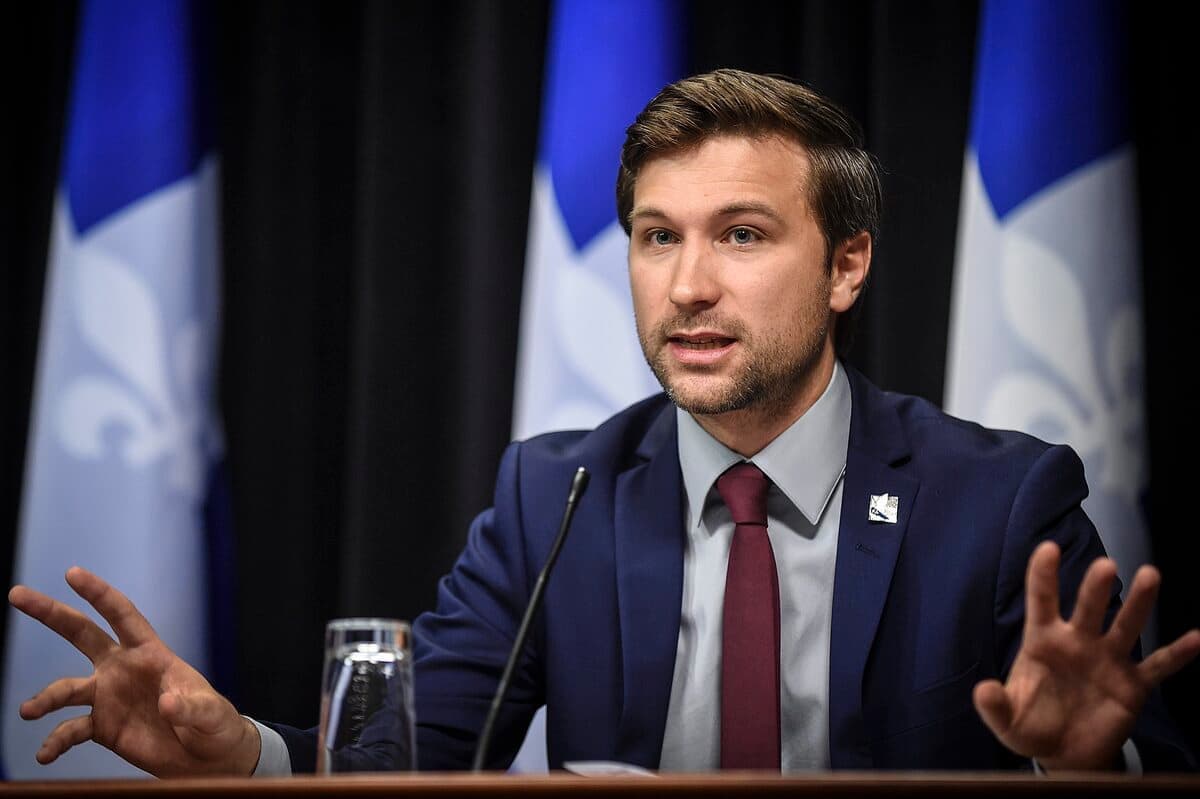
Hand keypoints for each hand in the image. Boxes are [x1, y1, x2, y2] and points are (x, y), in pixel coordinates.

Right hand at [8, 567, 261, 776]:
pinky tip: (45, 754)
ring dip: (46, 699)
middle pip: (82, 634)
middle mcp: (123, 669)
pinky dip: (55, 742)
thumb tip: (168, 704)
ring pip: (67, 688)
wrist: (206, 759)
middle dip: (51, 614)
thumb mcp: (211, 714)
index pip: (122, 616)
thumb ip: (191, 708)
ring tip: (27, 711)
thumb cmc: (214, 725)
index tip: (72, 573)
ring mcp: (109, 697)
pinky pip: (71, 730)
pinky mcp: (103, 727)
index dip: (99, 593)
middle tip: (16, 595)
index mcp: (151, 654)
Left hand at [973, 541, 1199, 770]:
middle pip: (1088, 608)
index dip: (1043, 575)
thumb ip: (994, 706)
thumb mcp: (1006, 720)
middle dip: (1096, 587)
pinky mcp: (1133, 685)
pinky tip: (1196, 638)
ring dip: (1139, 603)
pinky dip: (1177, 654)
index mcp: (1043, 640)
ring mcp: (1108, 660)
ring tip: (1150, 575)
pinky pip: (1158, 667)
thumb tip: (982, 691)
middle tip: (1105, 566)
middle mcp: (1078, 642)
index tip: (1048, 548)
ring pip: (1126, 626)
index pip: (1042, 601)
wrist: (1064, 755)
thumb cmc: (1030, 725)